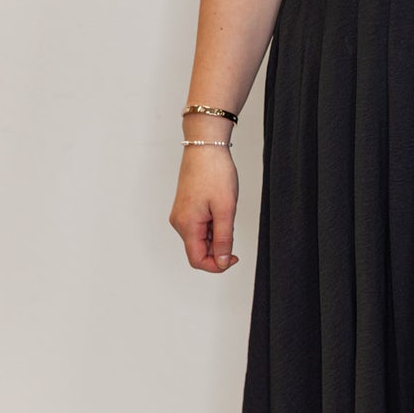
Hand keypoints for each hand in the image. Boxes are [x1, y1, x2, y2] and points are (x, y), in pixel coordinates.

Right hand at [168, 147, 239, 271]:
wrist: (205, 147)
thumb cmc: (214, 172)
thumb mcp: (225, 209)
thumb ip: (224, 239)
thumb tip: (222, 262)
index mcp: (187, 225)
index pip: (197, 260)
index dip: (217, 265)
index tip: (233, 257)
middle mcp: (180, 222)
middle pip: (199, 250)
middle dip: (219, 245)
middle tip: (231, 223)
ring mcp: (181, 215)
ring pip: (201, 238)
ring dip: (217, 233)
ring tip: (225, 210)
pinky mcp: (186, 208)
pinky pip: (200, 226)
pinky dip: (213, 223)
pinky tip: (220, 207)